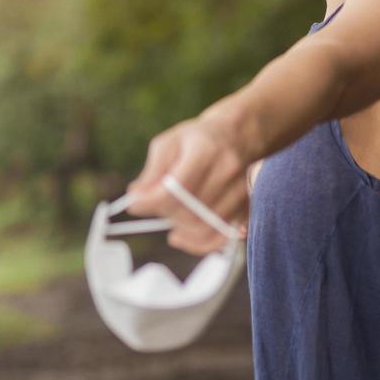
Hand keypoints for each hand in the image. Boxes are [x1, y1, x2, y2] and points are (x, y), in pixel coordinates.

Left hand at [125, 114, 250, 255]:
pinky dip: (199, 243)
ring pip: (204, 227)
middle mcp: (227, 171)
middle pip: (191, 210)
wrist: (236, 135)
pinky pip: (220, 237)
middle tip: (153, 207)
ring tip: (169, 219)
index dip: (152, 201)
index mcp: (206, 150)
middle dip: (165, 214)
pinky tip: (182, 237)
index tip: (133, 205)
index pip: (178, 187)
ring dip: (180, 229)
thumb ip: (152, 171)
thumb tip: (135, 197)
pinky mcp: (245, 206)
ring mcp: (240, 190)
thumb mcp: (168, 144)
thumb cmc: (196, 139)